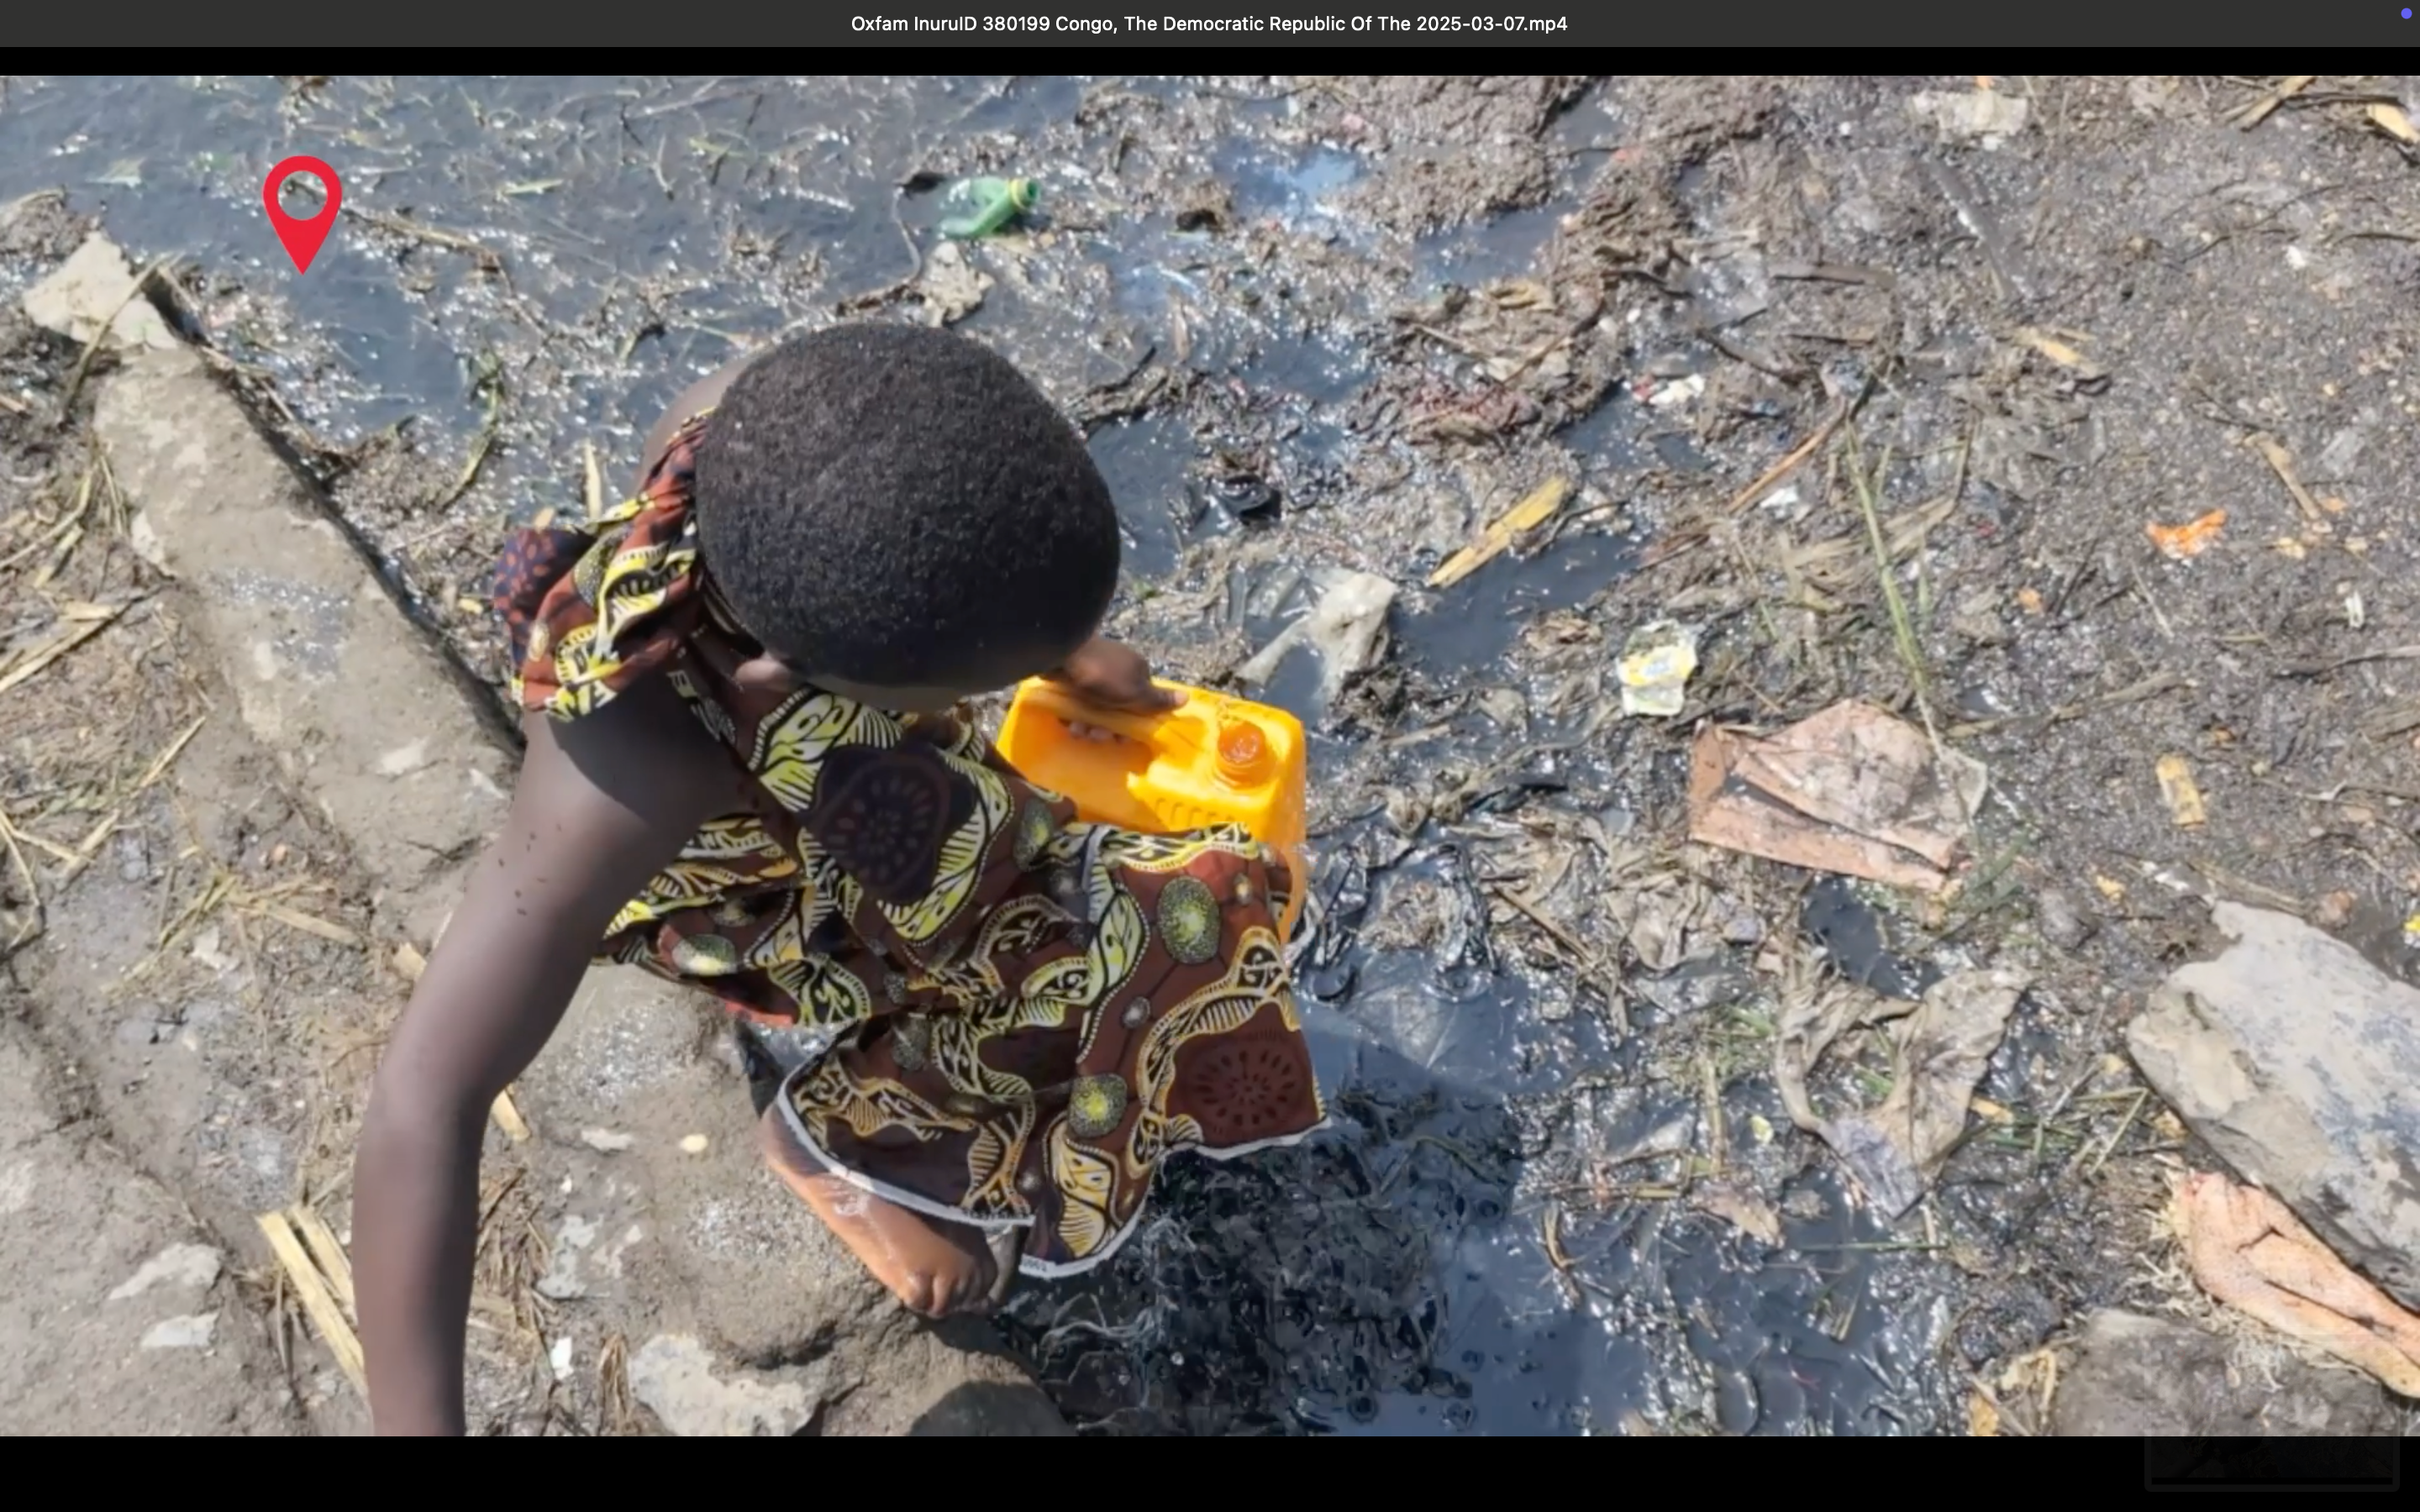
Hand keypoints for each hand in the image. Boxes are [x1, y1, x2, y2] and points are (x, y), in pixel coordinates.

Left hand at [1045, 637, 1182, 741]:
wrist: (1060, 653)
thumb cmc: (1102, 675)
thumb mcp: (1134, 691)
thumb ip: (1157, 699)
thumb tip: (1187, 698)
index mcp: (1136, 672)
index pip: (1142, 703)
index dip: (1133, 724)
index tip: (1122, 738)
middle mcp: (1117, 672)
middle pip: (1117, 710)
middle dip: (1106, 727)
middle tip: (1094, 735)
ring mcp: (1094, 673)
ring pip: (1095, 708)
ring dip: (1087, 724)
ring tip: (1077, 730)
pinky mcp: (1072, 676)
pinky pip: (1076, 702)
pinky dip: (1072, 713)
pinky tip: (1065, 720)